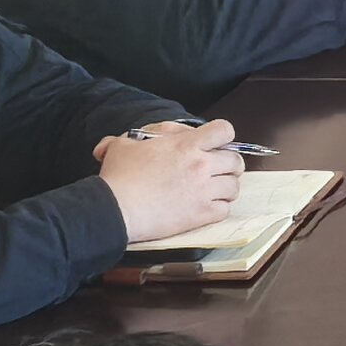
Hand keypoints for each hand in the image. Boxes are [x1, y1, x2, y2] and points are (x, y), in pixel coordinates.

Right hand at [95, 119, 241, 243]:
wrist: (114, 210)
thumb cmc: (118, 178)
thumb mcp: (120, 147)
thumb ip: (126, 140)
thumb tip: (109, 144)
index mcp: (185, 145)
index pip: (224, 130)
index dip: (222, 136)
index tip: (215, 144)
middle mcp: (200, 165)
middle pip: (236, 161)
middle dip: (229, 165)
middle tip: (218, 170)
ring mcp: (202, 191)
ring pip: (234, 187)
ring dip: (226, 188)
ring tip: (213, 191)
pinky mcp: (200, 214)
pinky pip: (225, 210)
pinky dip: (219, 209)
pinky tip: (206, 208)